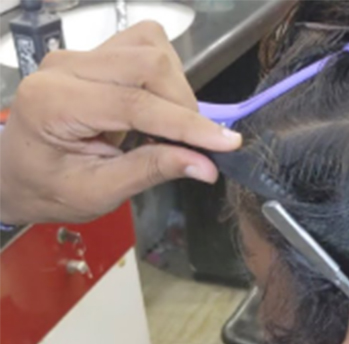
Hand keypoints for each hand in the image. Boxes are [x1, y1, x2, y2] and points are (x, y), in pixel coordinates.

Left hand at [0, 21, 240, 224]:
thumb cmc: (48, 187)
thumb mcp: (97, 193)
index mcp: (54, 103)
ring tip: (171, 128)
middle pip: (148, 64)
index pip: (134, 103)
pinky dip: (167, 76)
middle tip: (195, 145)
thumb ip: (151, 171)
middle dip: (185, 106)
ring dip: (177, 90)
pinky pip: (146, 46)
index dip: (186, 124)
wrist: (17, 172)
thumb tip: (206, 165)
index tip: (227, 143)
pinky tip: (160, 106)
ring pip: (151, 49)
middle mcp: (65, 67)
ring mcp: (80, 55)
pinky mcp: (97, 53)